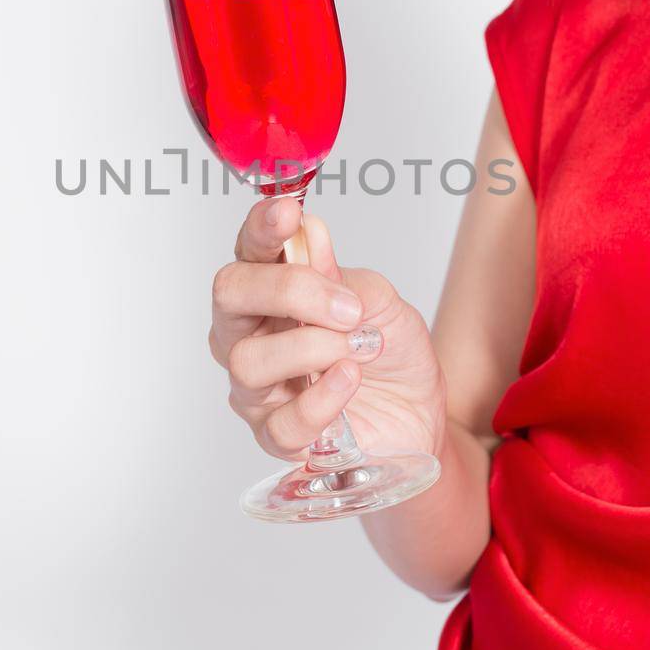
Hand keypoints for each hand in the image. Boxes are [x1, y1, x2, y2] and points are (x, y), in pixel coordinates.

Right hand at [208, 196, 446, 460]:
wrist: (420, 415)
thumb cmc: (392, 354)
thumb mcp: (381, 303)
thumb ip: (342, 275)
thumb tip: (310, 233)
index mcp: (272, 291)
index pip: (249, 249)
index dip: (261, 228)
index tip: (287, 214)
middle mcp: (251, 334)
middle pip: (229, 295)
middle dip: (287, 290)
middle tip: (344, 307)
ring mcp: (257, 387)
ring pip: (247, 361)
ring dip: (312, 349)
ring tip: (358, 349)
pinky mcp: (275, 435)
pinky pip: (279, 423)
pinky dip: (321, 399)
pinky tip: (350, 382)